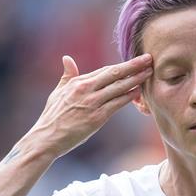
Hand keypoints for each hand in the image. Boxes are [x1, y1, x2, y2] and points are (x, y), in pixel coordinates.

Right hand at [29, 53, 152, 157]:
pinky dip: (128, 97)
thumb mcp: (58, 92)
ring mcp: (92, 103)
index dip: (122, 65)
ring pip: (118, 87)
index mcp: (78, 82)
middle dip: (133, 65)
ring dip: (135, 79)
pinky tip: (138, 91)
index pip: (105, 71)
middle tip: (148, 58)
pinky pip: (116, 104)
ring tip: (149, 72)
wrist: (47, 137)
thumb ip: (67, 75)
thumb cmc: (52, 117)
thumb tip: (67, 58)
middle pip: (114, 74)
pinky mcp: (96, 117)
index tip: (135, 61)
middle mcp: (86, 89)